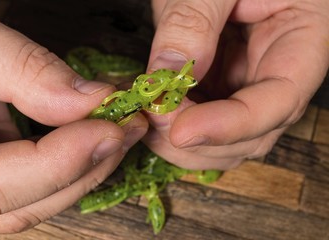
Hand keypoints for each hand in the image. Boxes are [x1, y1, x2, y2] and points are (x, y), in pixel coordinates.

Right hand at [0, 3, 146, 233]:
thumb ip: (21, 68)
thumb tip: (90, 99)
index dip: (59, 163)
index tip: (111, 129)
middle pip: (20, 204)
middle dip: (84, 169)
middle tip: (128, 130)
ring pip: (30, 198)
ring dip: (83, 167)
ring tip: (118, 130)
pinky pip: (29, 177)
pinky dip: (65, 157)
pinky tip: (87, 130)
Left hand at [144, 0, 328, 169]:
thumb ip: (194, 21)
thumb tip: (166, 74)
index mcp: (299, 43)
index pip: (280, 101)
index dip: (232, 125)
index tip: (182, 131)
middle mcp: (274, 75)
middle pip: (253, 134)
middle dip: (202, 141)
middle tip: (155, 118)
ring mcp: (244, 87)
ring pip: (226, 141)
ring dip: (186, 146)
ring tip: (149, 117)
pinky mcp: (216, 90)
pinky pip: (200, 124)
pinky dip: (174, 130)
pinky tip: (152, 114)